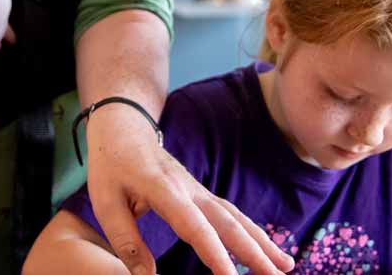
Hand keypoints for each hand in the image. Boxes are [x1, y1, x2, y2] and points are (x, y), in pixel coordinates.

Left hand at [82, 104, 293, 274]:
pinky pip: (233, 215)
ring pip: (237, 218)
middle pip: (228, 222)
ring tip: (286, 267)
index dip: (214, 253)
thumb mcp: (105, 203)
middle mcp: (190, 190)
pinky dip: (254, 233)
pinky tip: (269, 250)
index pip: (194, 227)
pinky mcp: (203, 195)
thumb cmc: (111, 166)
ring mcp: (200, 191)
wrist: (124, 129)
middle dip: (254, 251)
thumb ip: (126, 241)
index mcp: (164, 190)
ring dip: (262, 243)